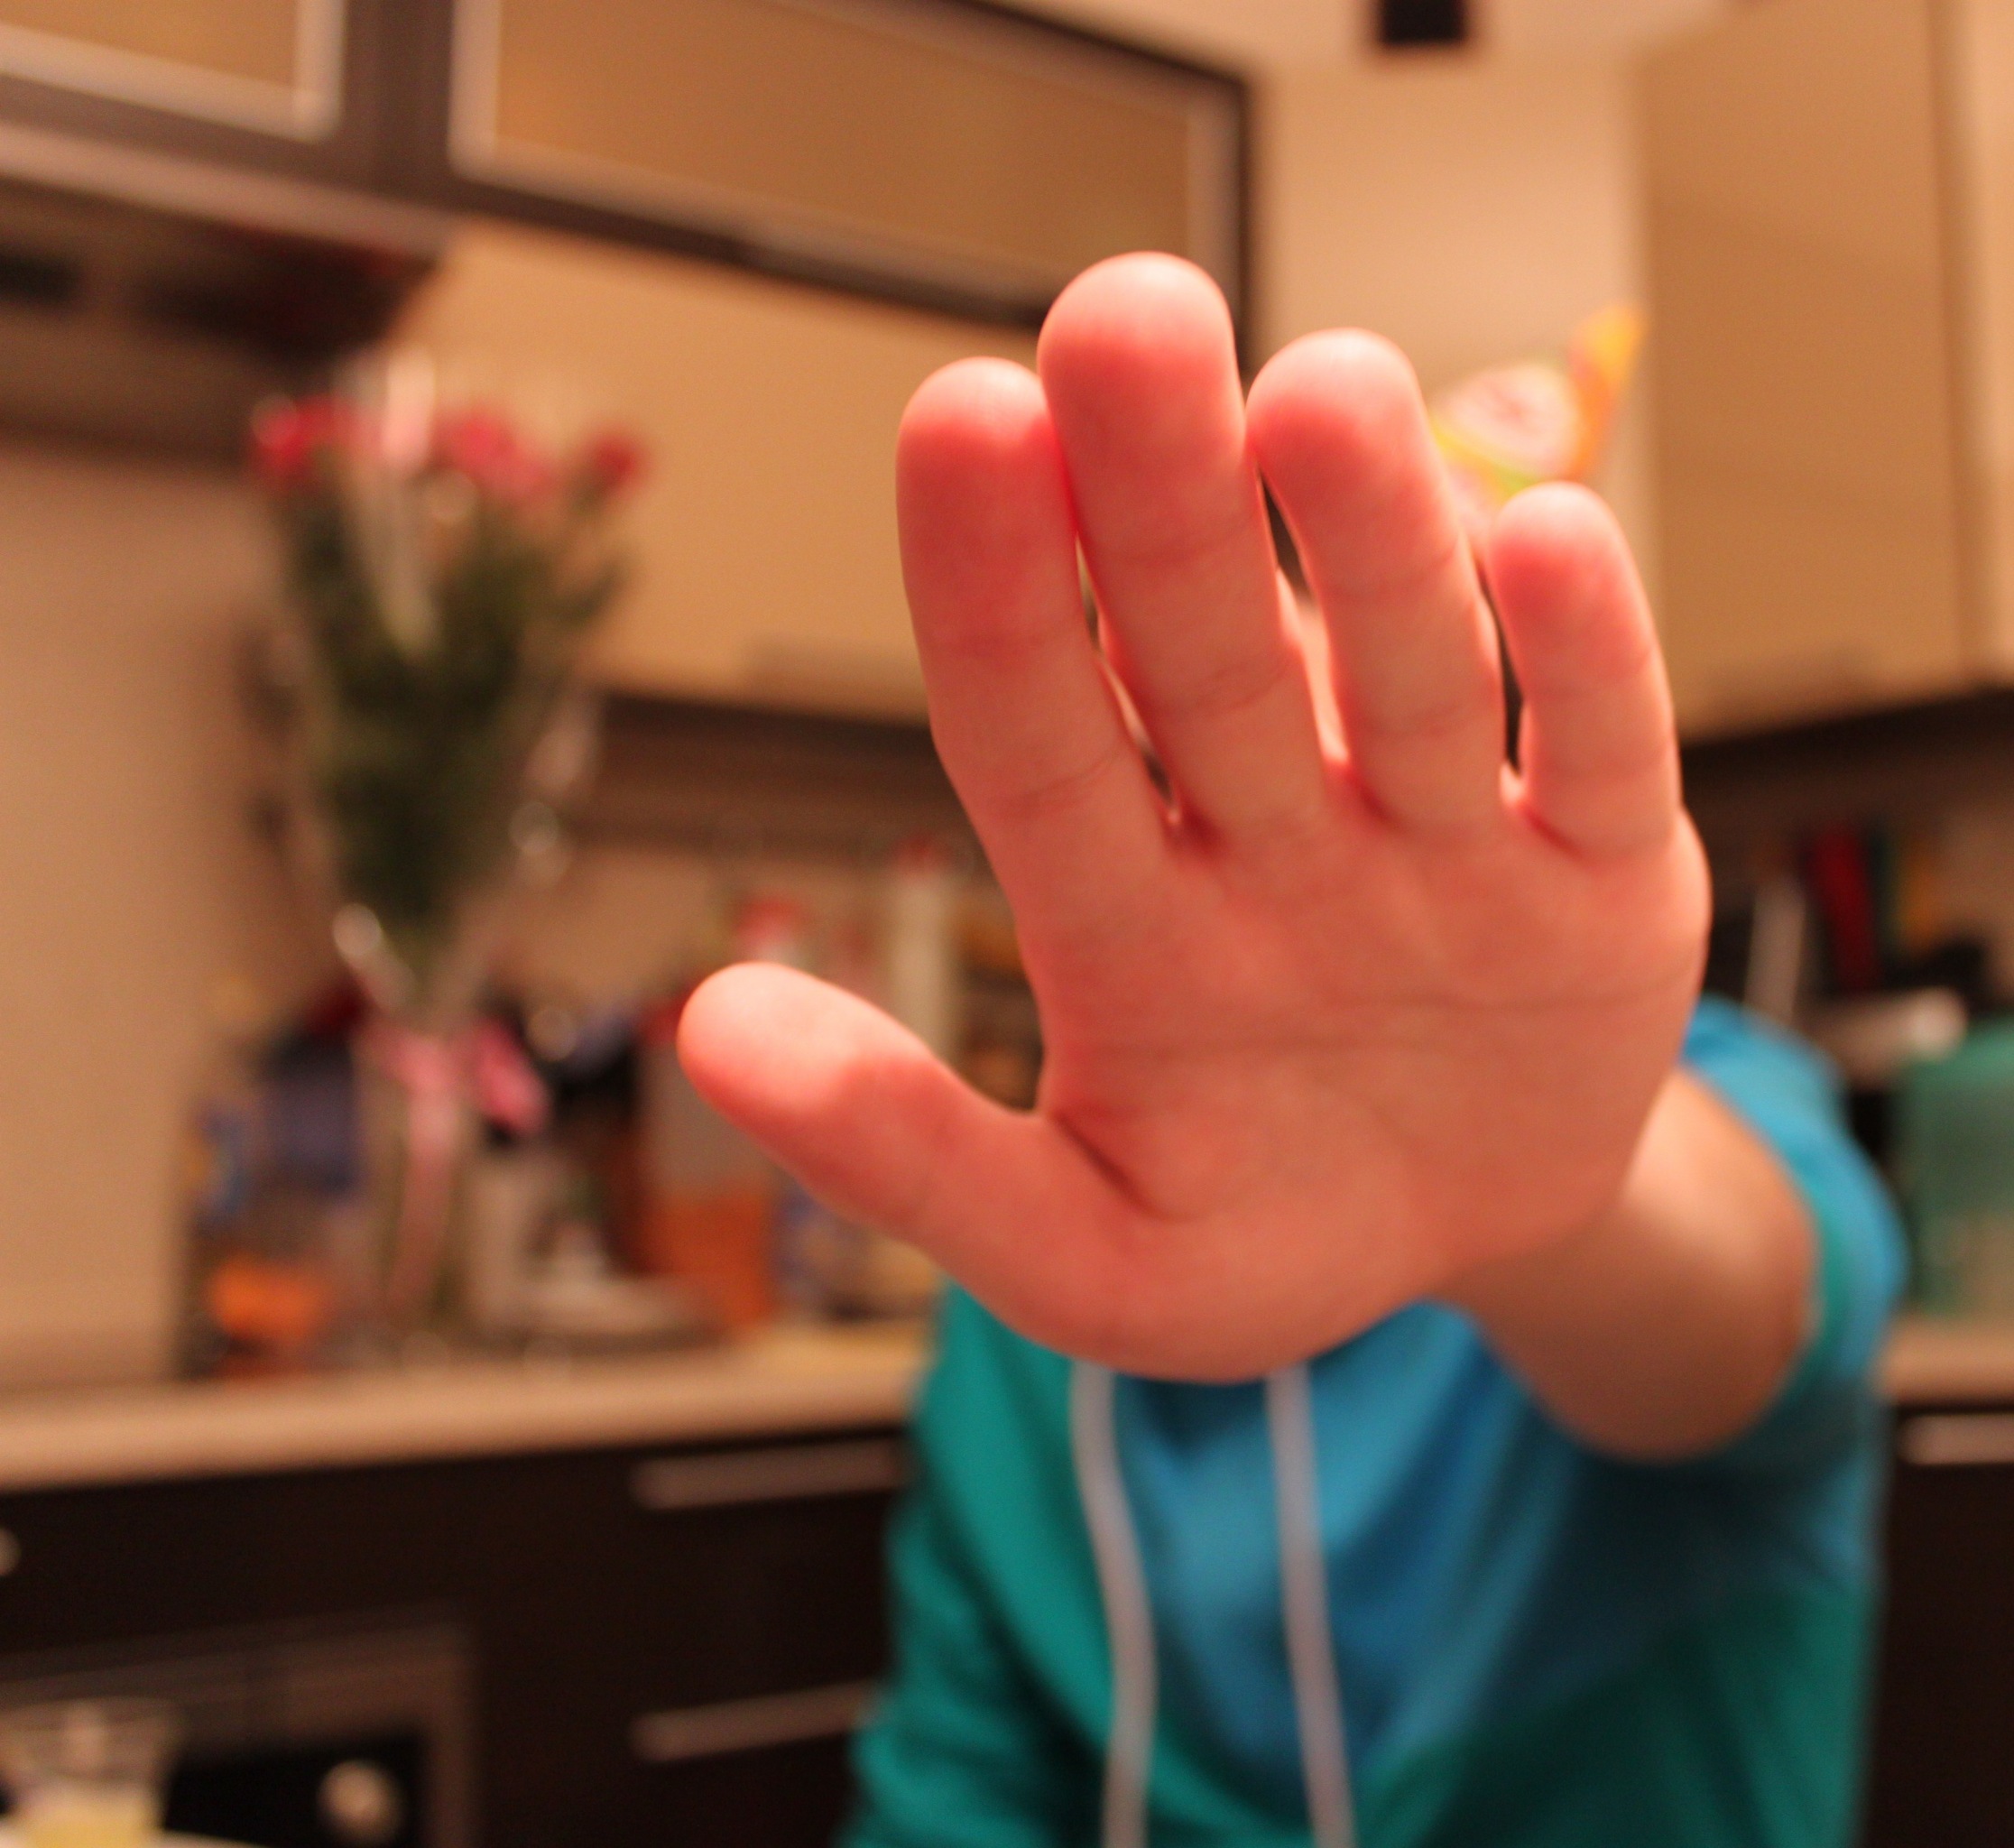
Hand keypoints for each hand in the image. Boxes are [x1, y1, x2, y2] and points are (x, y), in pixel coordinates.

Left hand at [680, 254, 1709, 1381]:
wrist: (1470, 1233)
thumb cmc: (1257, 1230)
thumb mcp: (1080, 1251)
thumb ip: (908, 1153)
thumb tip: (711, 1025)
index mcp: (1124, 920)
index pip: (1037, 733)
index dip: (999, 592)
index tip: (960, 419)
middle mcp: (1272, 837)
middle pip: (1209, 658)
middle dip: (1168, 499)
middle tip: (1120, 316)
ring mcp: (1442, 842)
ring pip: (1406, 673)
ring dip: (1371, 538)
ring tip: (1327, 393)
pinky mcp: (1603, 868)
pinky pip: (1600, 750)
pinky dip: (1581, 654)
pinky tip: (1540, 541)